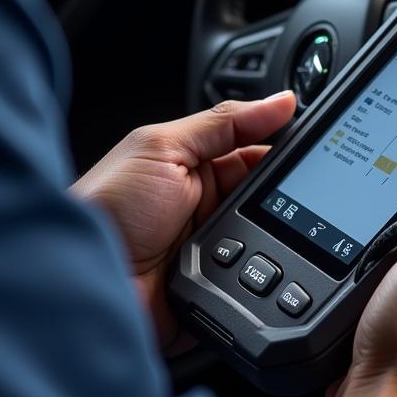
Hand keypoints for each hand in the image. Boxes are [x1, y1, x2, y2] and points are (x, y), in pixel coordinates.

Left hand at [72, 92, 296, 349]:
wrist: (74, 283)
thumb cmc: (104, 208)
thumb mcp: (162, 148)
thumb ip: (223, 123)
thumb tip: (280, 100)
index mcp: (197, 168)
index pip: (259, 154)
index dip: (289, 151)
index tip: (322, 148)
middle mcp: (208, 210)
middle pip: (272, 203)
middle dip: (287, 202)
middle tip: (310, 198)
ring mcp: (214, 255)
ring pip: (272, 246)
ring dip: (275, 243)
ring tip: (271, 237)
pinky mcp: (215, 296)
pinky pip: (256, 289)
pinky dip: (264, 283)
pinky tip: (265, 274)